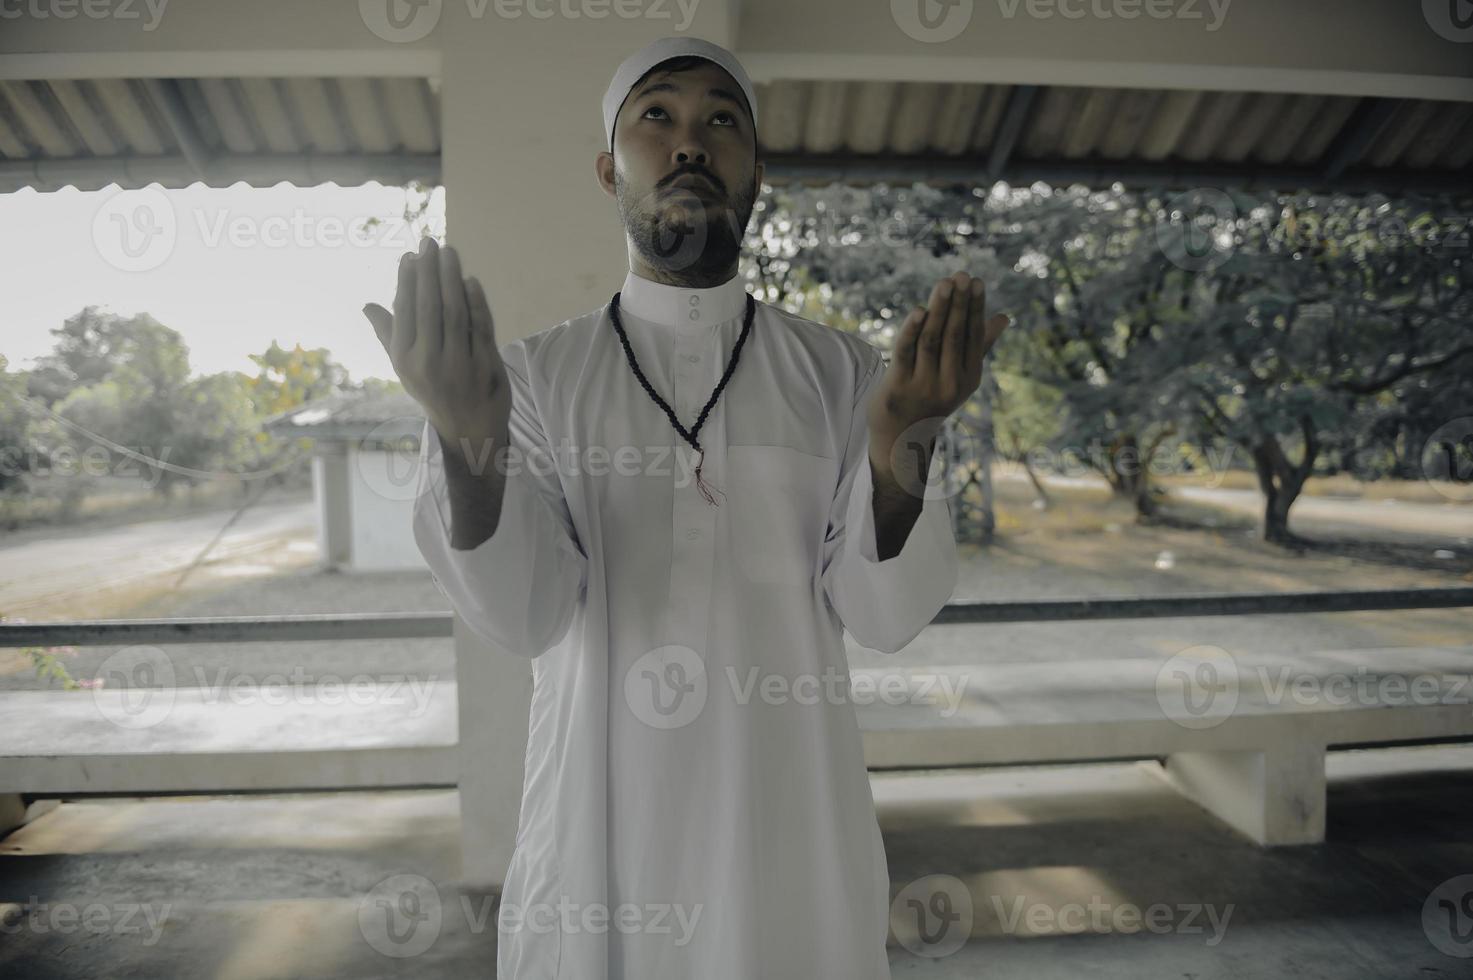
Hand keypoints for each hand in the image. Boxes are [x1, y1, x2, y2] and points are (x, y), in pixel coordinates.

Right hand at [363, 238, 510, 471]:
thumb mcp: (406, 369)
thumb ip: (390, 335)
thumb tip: (368, 306)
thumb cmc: (434, 391)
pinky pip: (480, 327)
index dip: (408, 281)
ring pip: (455, 312)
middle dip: (429, 271)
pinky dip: (477, 302)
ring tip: (449, 252)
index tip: (411, 255)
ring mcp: (459, 365)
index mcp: (405, 360)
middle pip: (429, 306)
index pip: (405, 311)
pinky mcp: (486, 366)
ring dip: (452, 278)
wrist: (469, 430)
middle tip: (429, 242)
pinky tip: (471, 280)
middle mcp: (429, 362)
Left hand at [868, 271, 1009, 481]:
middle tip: (961, 276)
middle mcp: (949, 384)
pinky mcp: (898, 386)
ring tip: (945, 283)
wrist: (900, 438)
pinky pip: (905, 353)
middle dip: (959, 304)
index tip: (976, 281)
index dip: (975, 309)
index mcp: (969, 378)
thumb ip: (979, 346)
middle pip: (955, 336)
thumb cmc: (932, 399)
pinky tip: (918, 310)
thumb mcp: (959, 377)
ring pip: (932, 340)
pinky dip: (911, 330)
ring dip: (939, 309)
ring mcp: (924, 386)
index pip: (974, 337)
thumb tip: (1004, 317)